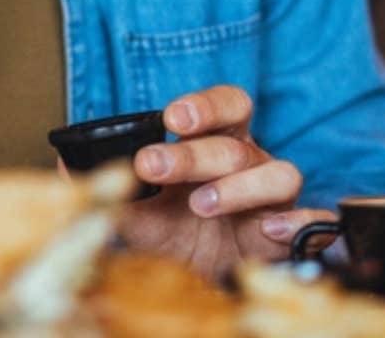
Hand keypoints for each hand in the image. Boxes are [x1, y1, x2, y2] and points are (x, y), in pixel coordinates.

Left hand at [118, 85, 333, 280]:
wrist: (201, 278)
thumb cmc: (177, 230)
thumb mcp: (141, 215)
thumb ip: (115, 193)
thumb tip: (72, 174)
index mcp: (218, 143)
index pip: (226, 106)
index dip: (205, 106)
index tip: (171, 116)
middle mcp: (250, 163)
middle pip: (235, 145)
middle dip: (192, 154)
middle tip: (152, 166)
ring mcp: (273, 198)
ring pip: (279, 174)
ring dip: (239, 187)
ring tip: (201, 204)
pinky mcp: (290, 234)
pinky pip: (313, 222)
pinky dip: (297, 223)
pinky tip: (269, 229)